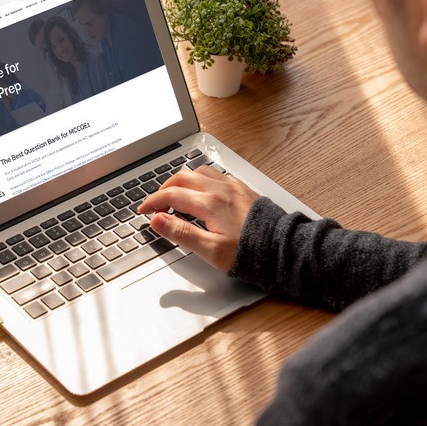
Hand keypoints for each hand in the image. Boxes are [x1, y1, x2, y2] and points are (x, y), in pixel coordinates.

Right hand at [136, 165, 258, 270]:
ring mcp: (232, 186)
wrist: (282, 249)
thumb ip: (181, 233)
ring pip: (199, 172)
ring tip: (175, 197)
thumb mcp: (210, 250)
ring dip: (182, 181)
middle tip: (155, 204)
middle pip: (182, 178)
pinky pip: (215, 175)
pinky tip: (200, 192)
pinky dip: (200, 180)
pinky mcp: (242, 188)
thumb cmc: (250, 253)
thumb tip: (158, 220)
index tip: (144, 210)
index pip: (171, 195)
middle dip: (164, 189)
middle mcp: (220, 189)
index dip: (153, 202)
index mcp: (210, 203)